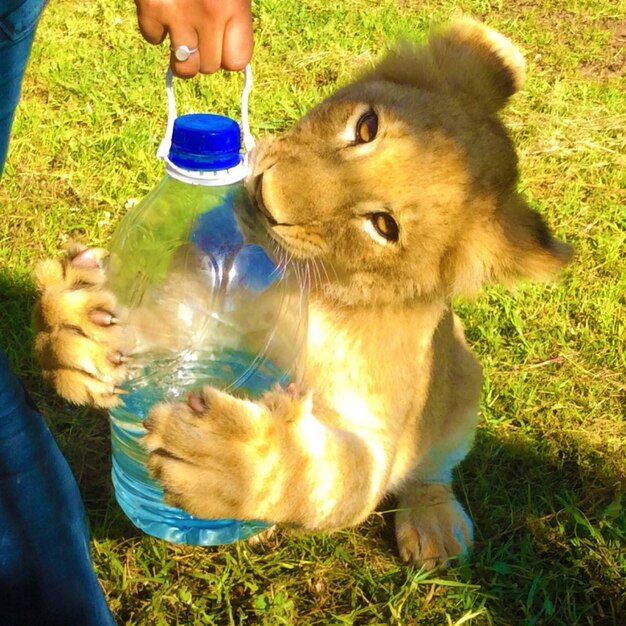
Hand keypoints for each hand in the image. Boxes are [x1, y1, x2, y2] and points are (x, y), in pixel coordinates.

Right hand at [134, 0, 252, 77]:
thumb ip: (232, 16)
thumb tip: (230, 55)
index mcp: (234, 5)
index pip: (236, 61)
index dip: (228, 55)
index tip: (222, 44)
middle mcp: (209, 15)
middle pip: (209, 68)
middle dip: (204, 55)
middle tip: (199, 32)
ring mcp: (177, 13)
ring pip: (184, 68)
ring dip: (181, 57)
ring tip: (181, 35)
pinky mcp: (149, 7)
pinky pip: (152, 39)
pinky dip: (154, 28)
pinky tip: (160, 10)